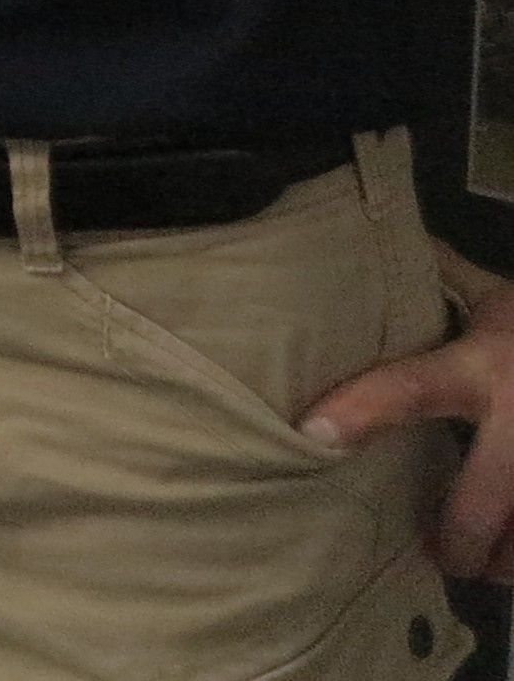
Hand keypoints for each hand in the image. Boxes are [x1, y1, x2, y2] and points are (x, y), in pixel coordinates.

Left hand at [302, 275, 513, 579]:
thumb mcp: (499, 298)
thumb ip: (441, 282)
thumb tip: (362, 244)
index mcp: (485, 367)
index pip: (412, 388)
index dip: (361, 410)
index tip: (312, 434)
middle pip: (479, 506)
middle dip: (455, 543)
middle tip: (437, 553)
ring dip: (504, 562)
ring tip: (486, 563)